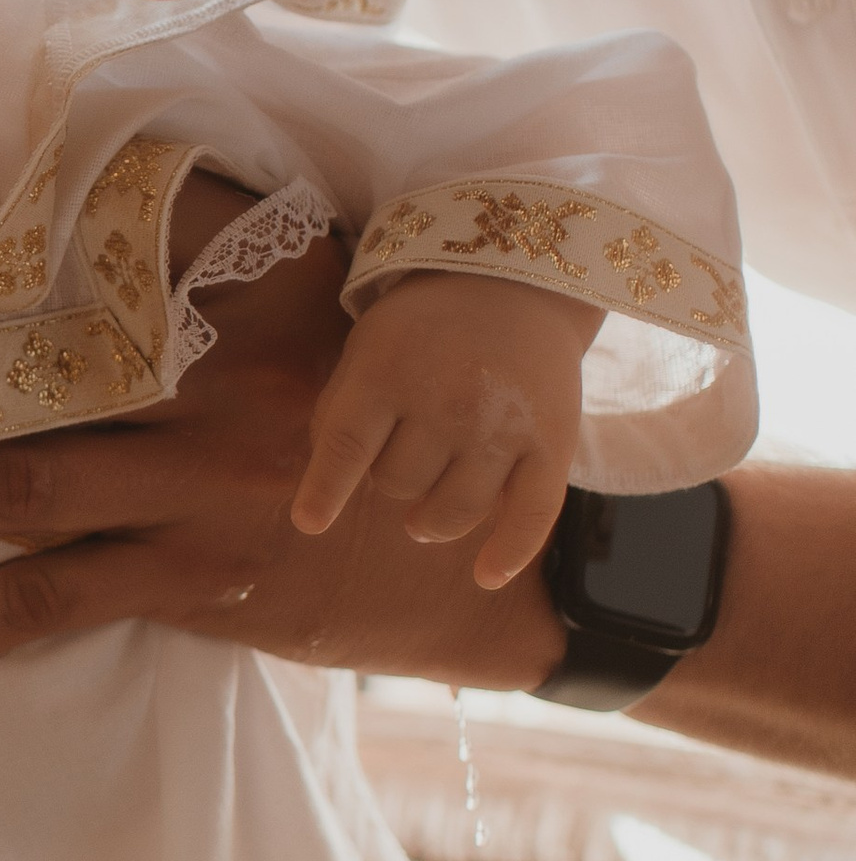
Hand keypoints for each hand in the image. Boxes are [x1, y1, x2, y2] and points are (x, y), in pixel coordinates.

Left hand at [0, 209, 563, 685]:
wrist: (474, 566)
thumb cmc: (378, 415)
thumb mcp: (329, 297)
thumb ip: (224, 231)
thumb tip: (104, 149)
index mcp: (256, 289)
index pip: (112, 231)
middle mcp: (223, 380)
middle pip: (29, 368)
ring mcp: (203, 488)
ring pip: (19, 487)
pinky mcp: (194, 581)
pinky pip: (48, 602)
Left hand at [292, 275, 595, 590]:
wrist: (519, 284)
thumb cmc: (426, 327)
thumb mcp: (370, 346)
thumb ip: (343, 409)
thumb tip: (325, 487)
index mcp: (389, 369)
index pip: (346, 444)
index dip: (324, 489)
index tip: (309, 522)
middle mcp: (448, 398)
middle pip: (397, 483)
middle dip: (391, 477)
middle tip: (406, 451)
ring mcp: (504, 425)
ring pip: (452, 510)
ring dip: (431, 518)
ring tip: (423, 513)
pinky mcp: (552, 443)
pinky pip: (530, 515)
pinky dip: (508, 553)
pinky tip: (484, 576)